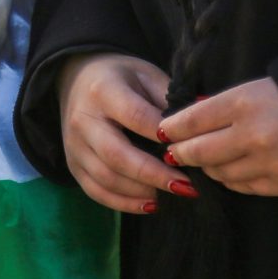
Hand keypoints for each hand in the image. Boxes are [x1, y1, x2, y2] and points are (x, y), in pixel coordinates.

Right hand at [57, 53, 194, 213]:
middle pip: (117, 155)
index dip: (163, 137)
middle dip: (155, 175)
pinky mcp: (72, 164)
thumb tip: (205, 121)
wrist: (77, 78)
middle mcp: (83, 119)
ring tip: (173, 195)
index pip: (135, 116)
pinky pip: (96, 191)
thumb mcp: (146, 74)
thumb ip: (170, 98)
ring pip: (106, 178)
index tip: (191, 151)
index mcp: (103, 90)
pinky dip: (124, 204)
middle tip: (187, 187)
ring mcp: (73, 145)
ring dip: (143, 192)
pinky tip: (150, 204)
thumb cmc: (122, 77)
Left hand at [158, 76, 277, 196]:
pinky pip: (244, 187)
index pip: (192, 119)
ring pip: (219, 173)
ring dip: (207, 167)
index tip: (162, 130)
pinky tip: (230, 169)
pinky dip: (232, 179)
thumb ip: (223, 104)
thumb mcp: (259, 87)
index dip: (171, 127)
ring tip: (204, 158)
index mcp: (245, 102)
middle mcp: (254, 135)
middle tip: (173, 151)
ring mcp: (270, 164)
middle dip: (181, 152)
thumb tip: (188, 117)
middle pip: (198, 152)